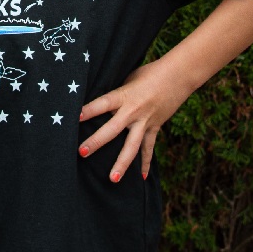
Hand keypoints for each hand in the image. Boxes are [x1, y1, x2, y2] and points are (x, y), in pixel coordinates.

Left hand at [78, 60, 193, 181]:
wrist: (179, 75)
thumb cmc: (149, 73)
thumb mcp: (128, 79)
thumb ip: (116, 93)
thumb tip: (100, 104)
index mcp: (123, 95)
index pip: (101, 104)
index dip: (88, 111)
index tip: (73, 118)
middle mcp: (133, 111)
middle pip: (112, 129)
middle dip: (97, 141)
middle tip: (82, 152)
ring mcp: (145, 122)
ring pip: (132, 146)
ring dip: (122, 163)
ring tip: (112, 179)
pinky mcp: (155, 127)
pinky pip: (148, 148)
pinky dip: (145, 162)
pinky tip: (141, 178)